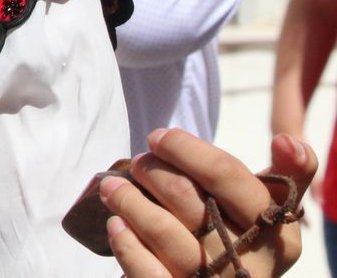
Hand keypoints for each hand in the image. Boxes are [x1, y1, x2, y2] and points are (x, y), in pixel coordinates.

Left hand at [101, 128, 315, 277]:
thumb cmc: (237, 232)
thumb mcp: (265, 205)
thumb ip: (288, 172)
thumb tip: (287, 140)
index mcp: (278, 233)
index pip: (230, 177)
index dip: (187, 150)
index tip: (158, 136)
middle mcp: (252, 264)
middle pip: (191, 201)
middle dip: (154, 173)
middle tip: (138, 163)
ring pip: (165, 234)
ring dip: (130, 202)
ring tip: (112, 186)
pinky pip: (148, 272)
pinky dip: (127, 245)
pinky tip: (116, 224)